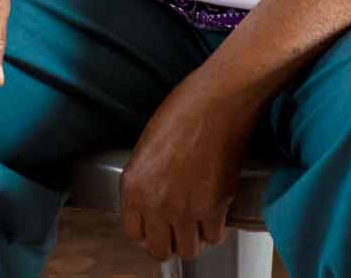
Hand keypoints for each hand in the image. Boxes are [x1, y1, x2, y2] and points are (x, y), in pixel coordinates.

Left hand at [120, 70, 262, 263]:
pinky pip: (214, 236)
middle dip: (168, 240)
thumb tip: (155, 202)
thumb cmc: (183, 111)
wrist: (217, 100)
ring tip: (198, 220)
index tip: (156, 225)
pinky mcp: (214, 207)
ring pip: (188, 250)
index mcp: (133, 185)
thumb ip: (146, 180)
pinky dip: (215, 227)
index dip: (147, 230)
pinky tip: (215, 211)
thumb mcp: (148, 146)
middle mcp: (155, 202)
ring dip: (193, 237)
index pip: (133, 232)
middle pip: (159, 250)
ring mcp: (184, 208)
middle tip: (178, 227)